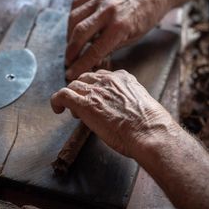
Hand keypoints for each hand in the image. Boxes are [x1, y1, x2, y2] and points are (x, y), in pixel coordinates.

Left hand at [51, 70, 173, 158]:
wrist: (149, 132)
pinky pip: (62, 95)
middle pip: (85, 78)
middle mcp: (108, 80)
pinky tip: (57, 109)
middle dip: (82, 91)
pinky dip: (57, 101)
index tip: (95, 97)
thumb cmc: (151, 125)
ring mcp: (95, 91)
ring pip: (73, 85)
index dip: (95, 87)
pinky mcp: (84, 104)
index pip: (102, 76)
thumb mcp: (142, 104)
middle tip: (83, 106)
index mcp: (123, 78)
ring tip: (74, 111)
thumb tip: (123, 110)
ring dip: (72, 97)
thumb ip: (129, 101)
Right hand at [66, 0, 170, 80]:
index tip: (71, 73)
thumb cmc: (146, 18)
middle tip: (68, 62)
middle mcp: (108, 11)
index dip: (80, 64)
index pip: (94, 50)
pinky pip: (77, 4)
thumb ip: (111, 47)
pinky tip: (74, 27)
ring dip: (68, 35)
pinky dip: (72, 17)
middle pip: (79, 33)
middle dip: (70, 51)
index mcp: (120, 26)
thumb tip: (93, 60)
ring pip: (74, 18)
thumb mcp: (132, 38)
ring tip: (71, 46)